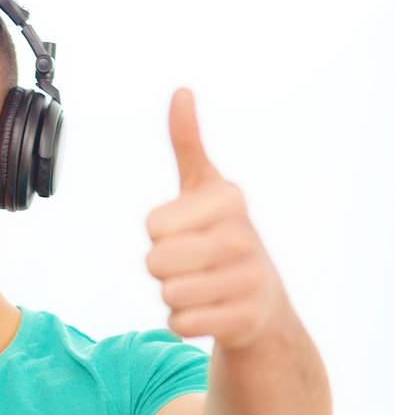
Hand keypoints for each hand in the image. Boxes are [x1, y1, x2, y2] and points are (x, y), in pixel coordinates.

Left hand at [143, 87, 290, 350]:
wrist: (262, 300)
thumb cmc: (222, 236)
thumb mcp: (207, 188)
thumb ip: (188, 143)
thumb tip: (181, 91)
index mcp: (229, 199)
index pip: (153, 226)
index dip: (160, 234)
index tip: (189, 231)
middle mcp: (242, 236)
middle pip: (155, 263)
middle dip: (163, 268)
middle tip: (193, 264)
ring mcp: (248, 279)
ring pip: (168, 294)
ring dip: (174, 295)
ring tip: (203, 285)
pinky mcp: (244, 318)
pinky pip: (180, 323)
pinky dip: (184, 322)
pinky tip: (209, 310)